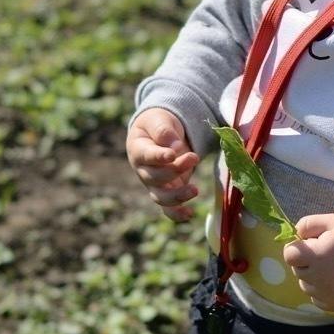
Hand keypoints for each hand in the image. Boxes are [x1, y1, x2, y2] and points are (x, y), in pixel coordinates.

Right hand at [127, 107, 199, 221]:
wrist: (159, 133)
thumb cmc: (157, 124)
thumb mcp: (158, 119)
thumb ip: (163, 130)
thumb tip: (174, 147)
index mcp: (138, 150)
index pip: (146, 156)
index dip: (159, 157)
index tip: (172, 154)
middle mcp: (144, 170)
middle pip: (155, 178)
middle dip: (175, 170)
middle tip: (193, 157)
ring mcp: (154, 184)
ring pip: (161, 197)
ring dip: (177, 196)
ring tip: (195, 189)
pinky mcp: (167, 191)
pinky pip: (168, 208)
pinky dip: (177, 214)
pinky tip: (190, 214)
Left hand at [282, 214, 333, 312]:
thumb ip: (308, 224)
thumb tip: (294, 235)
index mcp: (316, 257)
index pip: (289, 255)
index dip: (298, 248)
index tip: (311, 245)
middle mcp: (319, 279)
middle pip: (297, 270)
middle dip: (306, 261)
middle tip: (326, 254)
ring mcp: (327, 295)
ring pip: (306, 286)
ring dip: (313, 277)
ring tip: (333, 267)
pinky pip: (317, 299)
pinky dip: (322, 291)